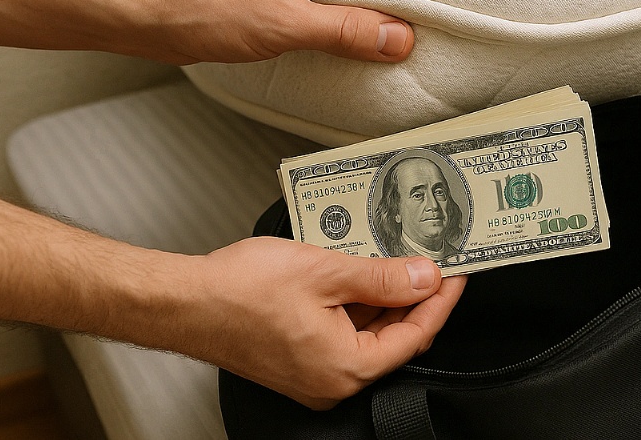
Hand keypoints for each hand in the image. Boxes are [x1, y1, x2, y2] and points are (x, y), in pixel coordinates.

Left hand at [139, 0, 415, 63]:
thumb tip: (398, 38)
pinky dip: (334, 21)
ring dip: (356, 17)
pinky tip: (332, 44)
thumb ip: (348, 32)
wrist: (152, 13)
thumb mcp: (288, 25)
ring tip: (356, 46)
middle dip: (382, 6)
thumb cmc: (205, 6)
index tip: (411, 26)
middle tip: (387, 42)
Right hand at [194, 237, 465, 409]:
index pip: (415, 335)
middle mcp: (332, 382)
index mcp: (345, 368)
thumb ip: (383, 278)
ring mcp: (314, 375)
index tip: (456, 273)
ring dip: (385, 298)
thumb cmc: (238, 291)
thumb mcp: (325, 272)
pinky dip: (357, 306)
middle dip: (414, 297)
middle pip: (394, 338)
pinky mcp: (300, 361)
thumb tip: (424, 277)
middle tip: (430, 260)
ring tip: (395, 258)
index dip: (440, 300)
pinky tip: (360, 274)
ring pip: (369, 335)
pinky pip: (344, 335)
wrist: (184, 301)